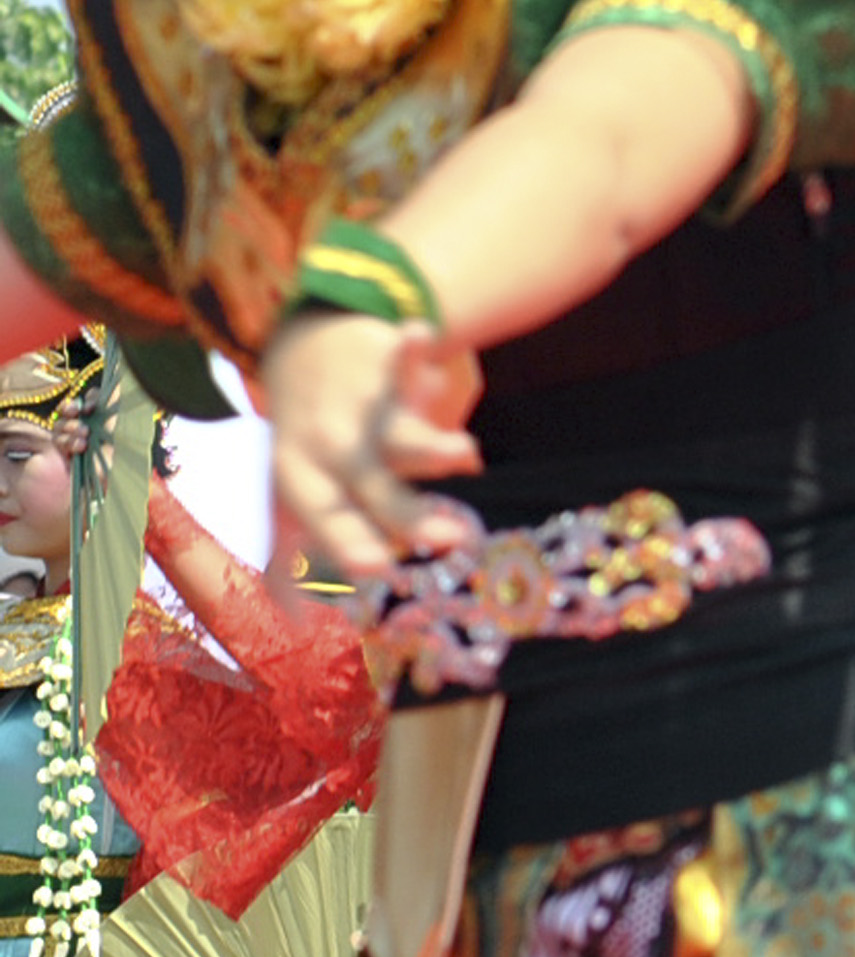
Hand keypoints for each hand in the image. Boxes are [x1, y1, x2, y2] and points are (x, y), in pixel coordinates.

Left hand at [264, 310, 481, 578]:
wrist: (302, 345)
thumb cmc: (305, 438)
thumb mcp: (288, 492)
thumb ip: (291, 555)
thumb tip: (294, 621)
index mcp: (303, 481)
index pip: (326, 519)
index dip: (348, 543)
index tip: (374, 570)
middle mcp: (328, 448)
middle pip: (371, 486)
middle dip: (407, 513)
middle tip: (452, 539)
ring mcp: (360, 409)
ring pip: (397, 431)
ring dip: (427, 442)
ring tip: (465, 454)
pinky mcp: (387, 368)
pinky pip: (401, 359)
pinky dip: (411, 350)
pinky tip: (418, 335)